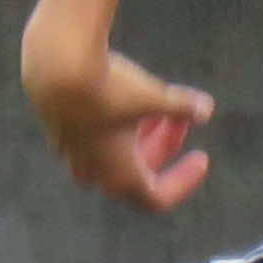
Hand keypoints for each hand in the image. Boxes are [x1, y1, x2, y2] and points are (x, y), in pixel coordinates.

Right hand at [27, 39, 215, 213]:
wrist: (56, 63)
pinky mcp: (57, 128)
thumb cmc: (109, 88)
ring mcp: (70, 151)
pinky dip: (115, 125)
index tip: (200, 158)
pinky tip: (125, 97)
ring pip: (112, 154)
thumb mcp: (154, 97)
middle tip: (179, 119)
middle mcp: (92, 171)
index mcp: (119, 175)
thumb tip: (205, 110)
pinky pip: (92, 137)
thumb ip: (182, 107)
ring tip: (156, 106)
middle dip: (163, 146)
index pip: (156, 199)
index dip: (183, 182)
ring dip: (140, 136)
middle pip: (137, 173)